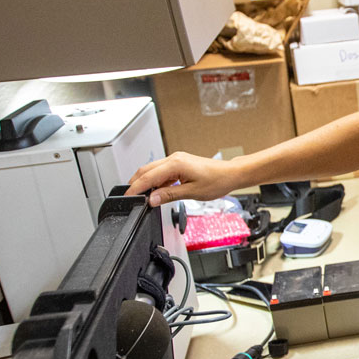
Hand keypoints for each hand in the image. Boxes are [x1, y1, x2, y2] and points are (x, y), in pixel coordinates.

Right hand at [125, 152, 240, 205]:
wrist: (230, 174)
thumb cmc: (217, 181)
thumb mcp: (191, 192)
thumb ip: (169, 195)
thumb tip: (152, 199)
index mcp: (175, 164)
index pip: (148, 176)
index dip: (136, 188)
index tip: (128, 197)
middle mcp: (174, 158)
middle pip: (146, 170)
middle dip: (136, 183)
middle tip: (131, 198)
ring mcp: (176, 159)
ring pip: (153, 170)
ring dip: (146, 182)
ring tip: (144, 197)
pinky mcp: (180, 163)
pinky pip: (162, 171)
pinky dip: (156, 181)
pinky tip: (158, 191)